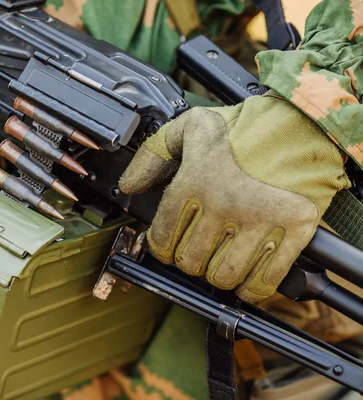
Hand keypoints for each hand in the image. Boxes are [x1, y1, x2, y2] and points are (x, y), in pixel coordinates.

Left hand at [119, 93, 349, 302]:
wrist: (300, 123)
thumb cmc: (240, 130)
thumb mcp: (188, 128)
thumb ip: (152, 155)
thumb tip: (129, 186)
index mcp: (194, 181)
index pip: (162, 240)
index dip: (163, 247)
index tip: (171, 243)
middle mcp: (224, 203)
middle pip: (190, 262)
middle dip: (190, 259)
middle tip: (200, 247)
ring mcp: (261, 218)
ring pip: (223, 275)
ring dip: (219, 273)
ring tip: (223, 258)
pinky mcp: (294, 229)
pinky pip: (264, 280)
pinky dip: (252, 286)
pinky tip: (248, 274)